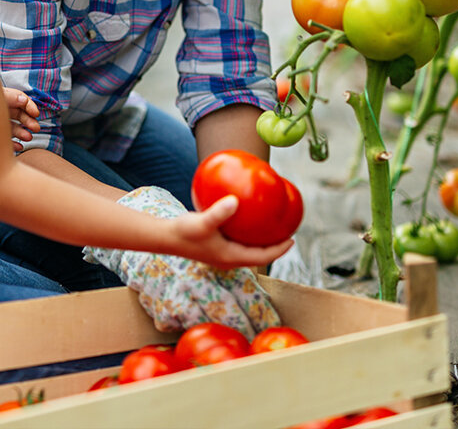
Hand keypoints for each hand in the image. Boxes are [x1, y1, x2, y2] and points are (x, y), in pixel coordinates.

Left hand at [2, 87, 39, 151]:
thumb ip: (9, 97)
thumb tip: (24, 100)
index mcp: (3, 98)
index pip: (21, 100)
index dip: (30, 106)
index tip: (35, 114)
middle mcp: (1, 110)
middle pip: (19, 115)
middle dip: (29, 122)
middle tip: (36, 128)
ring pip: (13, 128)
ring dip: (22, 133)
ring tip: (28, 138)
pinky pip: (5, 141)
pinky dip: (13, 145)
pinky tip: (19, 147)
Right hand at [84, 187, 286, 338]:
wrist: (165, 237)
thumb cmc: (183, 231)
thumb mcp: (202, 221)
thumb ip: (219, 212)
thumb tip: (235, 200)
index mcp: (231, 257)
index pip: (263, 257)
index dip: (279, 249)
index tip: (292, 239)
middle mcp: (229, 258)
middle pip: (259, 254)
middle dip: (274, 245)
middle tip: (287, 230)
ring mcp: (222, 252)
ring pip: (249, 248)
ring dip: (261, 239)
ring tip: (272, 225)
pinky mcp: (216, 244)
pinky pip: (238, 239)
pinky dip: (247, 231)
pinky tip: (246, 215)